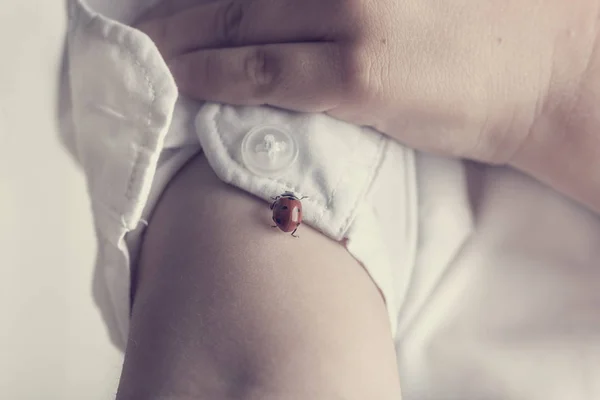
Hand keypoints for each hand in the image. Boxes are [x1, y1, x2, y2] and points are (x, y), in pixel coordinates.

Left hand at [136, 0, 598, 166]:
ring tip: (148, 54)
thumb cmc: (486, 27)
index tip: (169, 2)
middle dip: (182, 8)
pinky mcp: (356, 75)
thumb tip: (283, 1)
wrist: (543, 74)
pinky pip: (263, 71)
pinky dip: (214, 74)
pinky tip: (182, 80)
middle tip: (141, 25)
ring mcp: (352, 16)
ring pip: (238, 23)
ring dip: (182, 40)